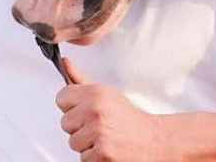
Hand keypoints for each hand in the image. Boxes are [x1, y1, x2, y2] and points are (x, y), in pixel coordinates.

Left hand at [55, 58, 172, 161]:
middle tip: (99, 126)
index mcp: (95, 94)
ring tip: (104, 138)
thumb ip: (80, 79)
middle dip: (79, 127)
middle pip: (65, 123)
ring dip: (87, 144)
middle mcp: (95, 111)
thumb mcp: (105, 94)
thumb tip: (64, 62)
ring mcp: (98, 133)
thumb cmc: (128, 118)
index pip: (61, 97)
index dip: (71, 106)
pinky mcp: (102, 153)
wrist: (154, 140)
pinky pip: (83, 158)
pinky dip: (94, 157)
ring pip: (73, 142)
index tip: (84, 111)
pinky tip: (108, 148)